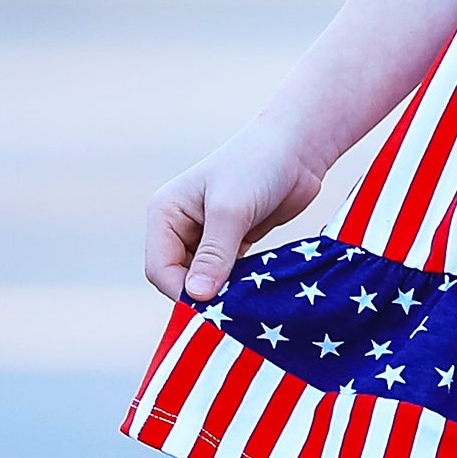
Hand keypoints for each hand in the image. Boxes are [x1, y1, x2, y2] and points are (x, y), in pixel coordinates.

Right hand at [145, 123, 328, 304]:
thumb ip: (214, 254)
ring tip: (247, 301)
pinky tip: (256, 292)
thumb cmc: (257, 167)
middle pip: (179, 278)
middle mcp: (180, 226)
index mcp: (165, 214)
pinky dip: (239, 285)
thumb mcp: (231, 210)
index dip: (182, 292)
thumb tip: (196, 297)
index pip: (159, 268)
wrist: (297, 148)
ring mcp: (207, 235)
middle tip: (235, 309)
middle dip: (203, 295)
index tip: (214, 307)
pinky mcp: (234, 241)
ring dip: (224, 292)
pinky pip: (228, 274)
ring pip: (205, 279)